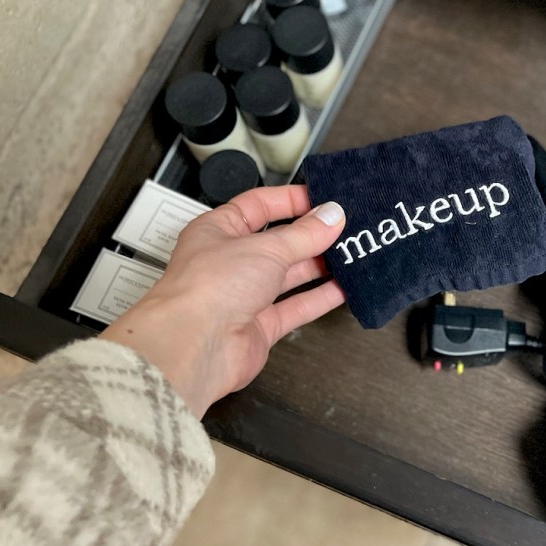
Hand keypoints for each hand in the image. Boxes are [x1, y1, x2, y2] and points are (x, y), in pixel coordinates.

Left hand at [100, 185, 345, 418]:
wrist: (195, 346)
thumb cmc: (207, 288)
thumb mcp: (265, 248)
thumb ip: (304, 234)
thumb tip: (331, 216)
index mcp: (218, 230)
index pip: (258, 205)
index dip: (290, 200)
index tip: (323, 199)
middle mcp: (229, 262)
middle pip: (278, 242)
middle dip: (311, 236)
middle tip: (345, 228)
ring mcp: (244, 295)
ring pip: (288, 276)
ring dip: (319, 266)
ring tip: (350, 255)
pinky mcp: (259, 326)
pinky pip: (295, 307)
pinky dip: (319, 298)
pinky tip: (342, 289)